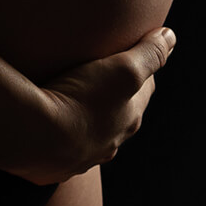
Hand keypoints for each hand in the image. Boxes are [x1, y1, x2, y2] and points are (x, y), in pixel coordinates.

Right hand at [0, 26, 177, 184]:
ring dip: (86, 121)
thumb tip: (170, 37)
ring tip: (71, 102)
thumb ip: (150, 53)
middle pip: (118, 116)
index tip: (131, 52)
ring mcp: (80, 159)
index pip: (143, 90)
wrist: (34, 137)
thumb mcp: (123, 69)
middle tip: (100, 76)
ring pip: (90, 137)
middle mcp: (109, 144)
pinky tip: (47, 130)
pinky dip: (58, 140)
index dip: (140, 68)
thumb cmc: (81, 99)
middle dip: (114, 98)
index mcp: (129, 120)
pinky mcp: (51, 168)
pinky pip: (60, 153)